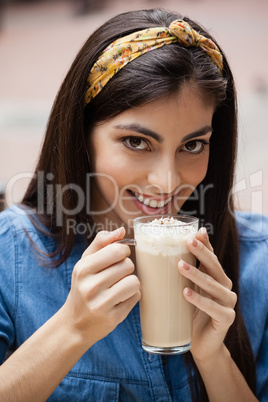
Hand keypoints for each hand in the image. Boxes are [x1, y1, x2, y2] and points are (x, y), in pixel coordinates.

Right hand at [64, 227, 140, 346]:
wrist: (75, 324)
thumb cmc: (83, 287)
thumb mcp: (85, 263)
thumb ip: (101, 243)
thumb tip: (121, 231)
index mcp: (83, 269)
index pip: (117, 250)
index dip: (122, 252)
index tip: (117, 258)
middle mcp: (90, 286)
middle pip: (128, 265)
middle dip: (126, 269)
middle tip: (115, 276)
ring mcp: (101, 304)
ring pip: (134, 281)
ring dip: (130, 283)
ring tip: (119, 287)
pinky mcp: (113, 318)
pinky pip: (136, 297)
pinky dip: (131, 296)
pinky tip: (119, 300)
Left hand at [178, 228, 236, 363]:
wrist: (199, 343)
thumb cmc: (189, 313)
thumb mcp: (184, 288)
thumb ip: (179, 273)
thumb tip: (157, 253)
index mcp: (216, 277)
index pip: (211, 256)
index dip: (205, 244)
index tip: (195, 232)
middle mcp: (225, 287)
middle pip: (214, 266)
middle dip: (201, 252)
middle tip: (187, 241)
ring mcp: (228, 303)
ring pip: (213, 285)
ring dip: (196, 274)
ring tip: (179, 266)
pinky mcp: (226, 319)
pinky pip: (213, 308)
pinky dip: (199, 300)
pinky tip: (186, 293)